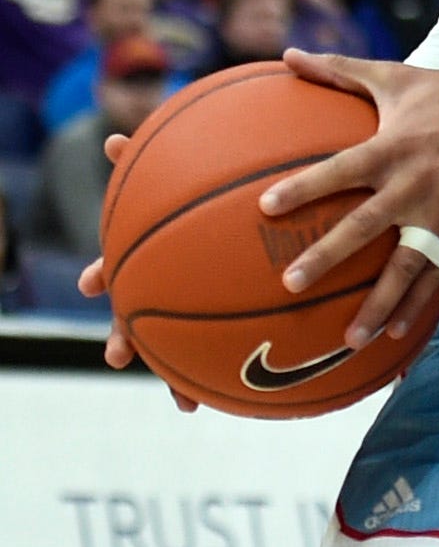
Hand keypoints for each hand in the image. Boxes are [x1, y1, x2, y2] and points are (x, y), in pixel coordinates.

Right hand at [80, 134, 197, 410]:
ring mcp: (182, 305)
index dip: (102, 276)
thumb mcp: (175, 178)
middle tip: (117, 355)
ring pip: (172, 348)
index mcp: (147, 256)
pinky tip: (211, 405)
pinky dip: (211, 377)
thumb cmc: (196, 196)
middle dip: (125, 336)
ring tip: (182, 402)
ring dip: (172, 376)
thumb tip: (112, 140)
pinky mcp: (217, 319)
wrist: (238, 217)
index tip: (91, 286)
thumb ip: (143, 162)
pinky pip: (217, 351)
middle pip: (135, 315)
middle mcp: (157, 285)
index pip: (116, 267)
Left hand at [257, 49, 438, 348]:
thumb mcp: (395, 77)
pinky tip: (398, 332)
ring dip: (377, 304)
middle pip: (363, 227)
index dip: (304, 187)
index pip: (340, 170)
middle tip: (292, 283)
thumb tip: (289, 54)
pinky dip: (419, 303)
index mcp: (392, 148)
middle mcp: (413, 184)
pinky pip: (437, 273)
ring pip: (404, 267)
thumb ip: (340, 71)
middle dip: (327, 257)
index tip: (267, 208)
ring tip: (350, 339)